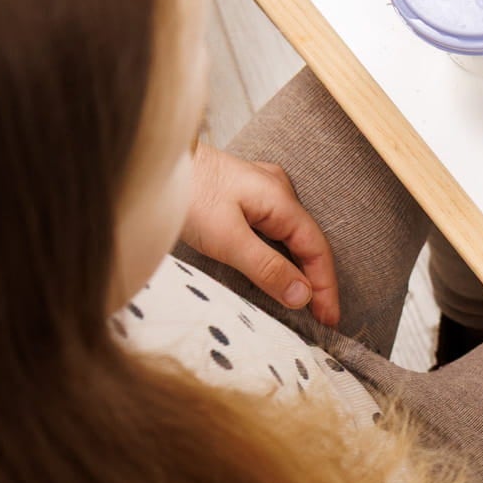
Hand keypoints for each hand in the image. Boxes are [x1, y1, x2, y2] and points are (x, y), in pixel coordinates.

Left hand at [181, 145, 340, 325]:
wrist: (152, 162)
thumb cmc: (187, 194)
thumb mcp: (227, 238)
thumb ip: (267, 267)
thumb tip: (302, 296)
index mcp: (281, 200)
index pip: (317, 250)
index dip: (325, 287)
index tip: (329, 320)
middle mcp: (277, 191)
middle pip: (307, 242)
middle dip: (315, 280)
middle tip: (318, 317)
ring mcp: (260, 190)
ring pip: (290, 235)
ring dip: (298, 266)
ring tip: (301, 298)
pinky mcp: (240, 194)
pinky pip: (273, 228)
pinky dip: (280, 252)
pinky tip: (275, 264)